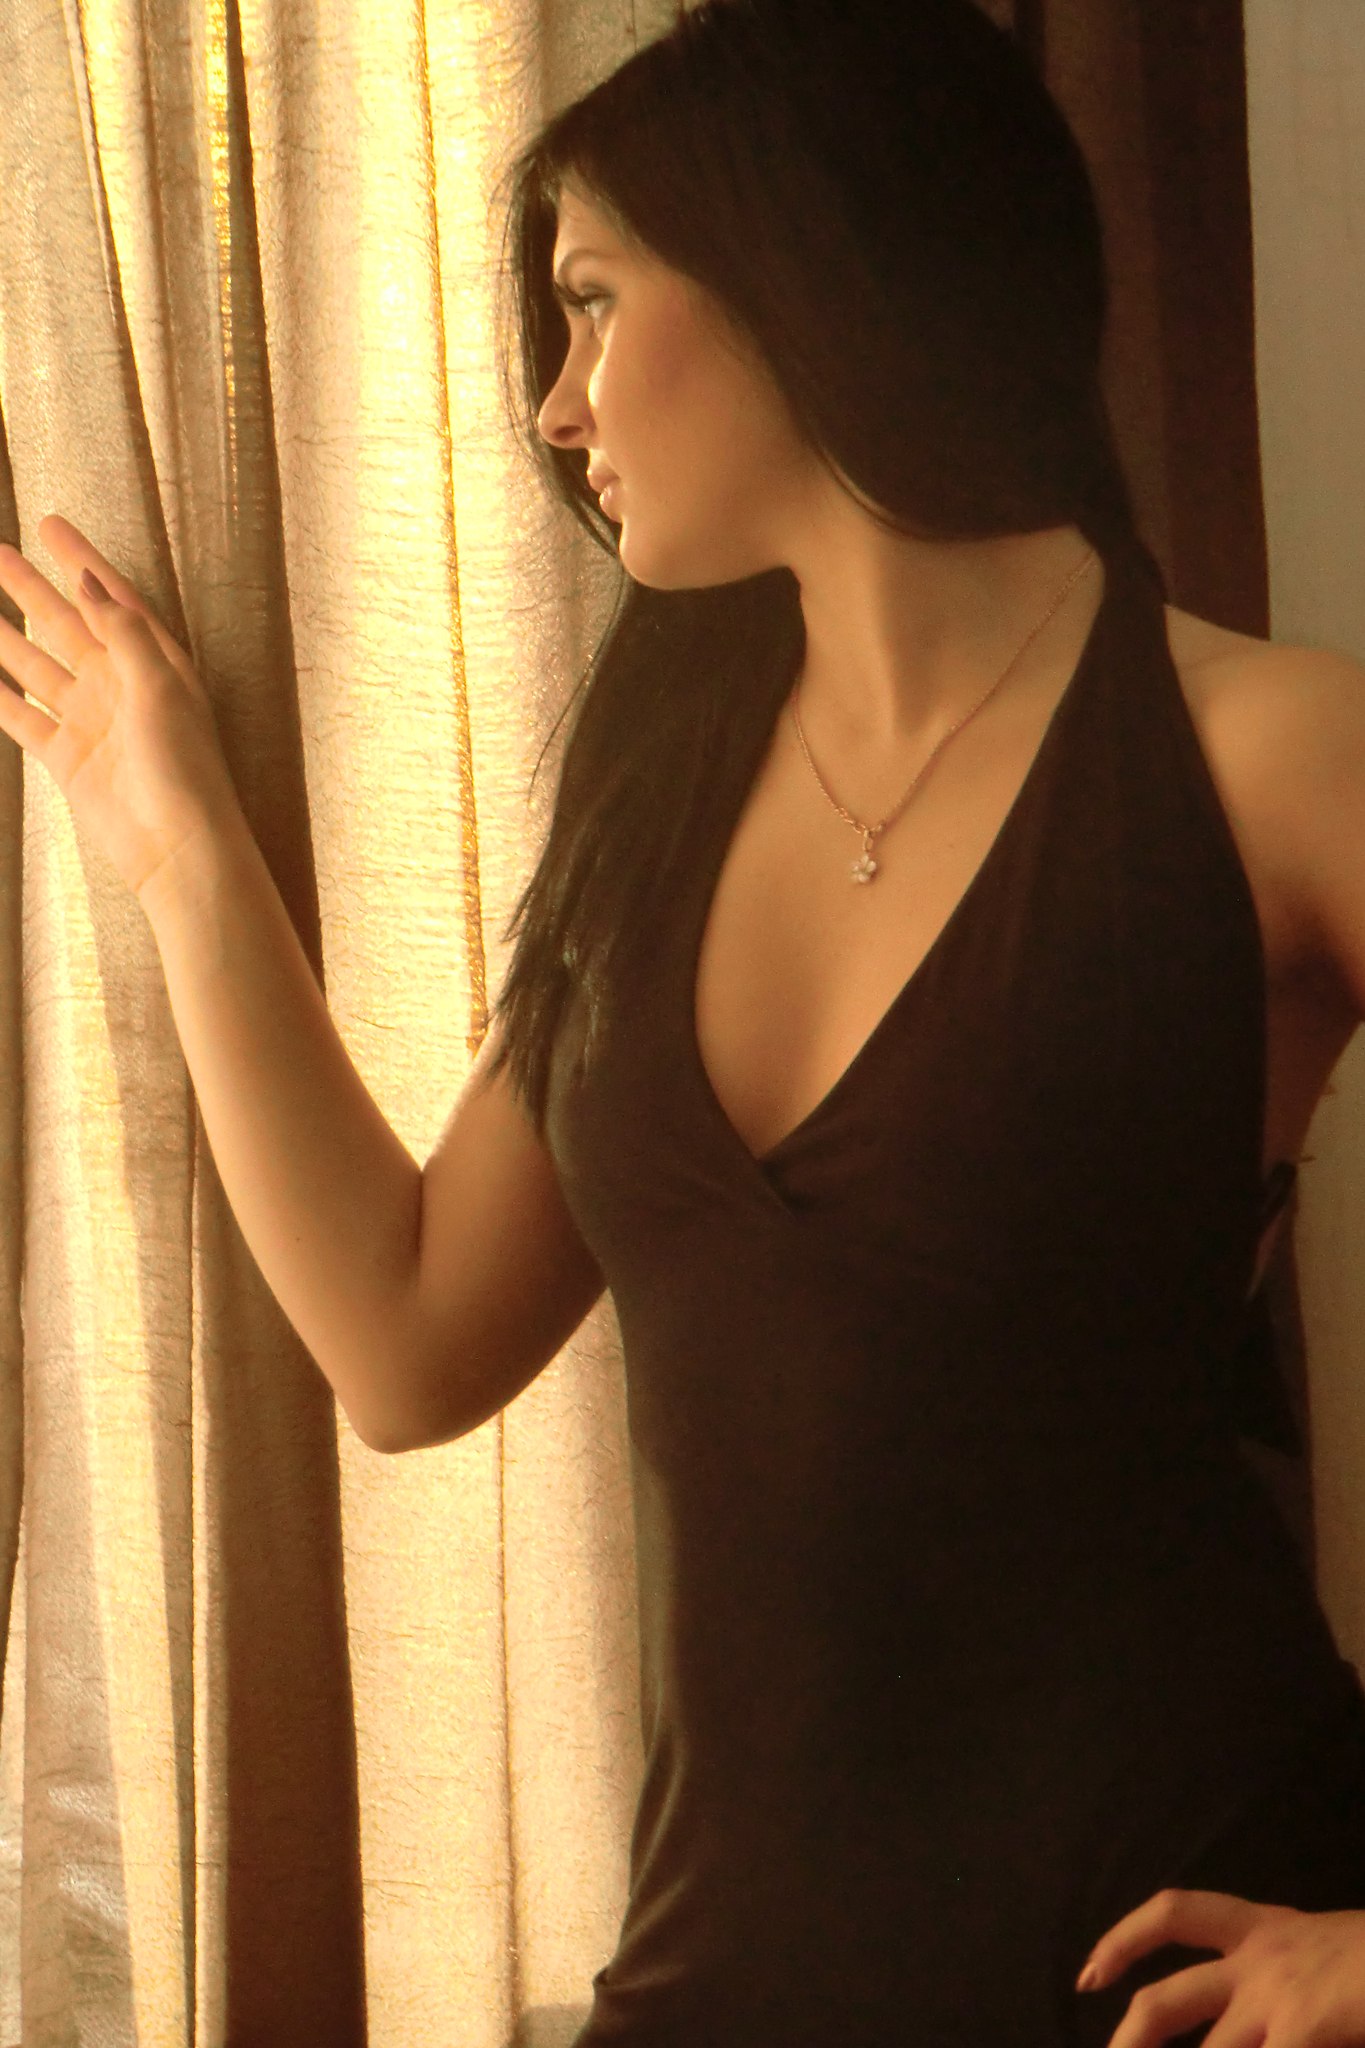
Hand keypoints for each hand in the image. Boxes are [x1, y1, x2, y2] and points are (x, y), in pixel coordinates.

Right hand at [0, 514, 242, 902]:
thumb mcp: (160, 687)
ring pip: (38, 664)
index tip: (50, 524)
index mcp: (154, 663)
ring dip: (7, 633)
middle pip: (67, 623)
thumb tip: (88, 579)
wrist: (174, 846)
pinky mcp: (65, 755)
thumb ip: (123, 630)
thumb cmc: (183, 766)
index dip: (82, 561)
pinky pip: (21, 714)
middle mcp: (120, 686)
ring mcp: (90, 720)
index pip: (113, 598)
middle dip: (32, 587)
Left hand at [1078, 1887, 1364, 2045]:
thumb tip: (1259, 2027)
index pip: (1175, 1915)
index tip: (1090, 1972)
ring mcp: (1281, 1995)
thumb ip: (1289, 1999)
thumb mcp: (1330, 1961)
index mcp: (1266, 1930)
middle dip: (1129, 2043)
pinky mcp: (1304, 2022)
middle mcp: (1261, 1959)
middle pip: (1165, 2002)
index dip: (1123, 1940)